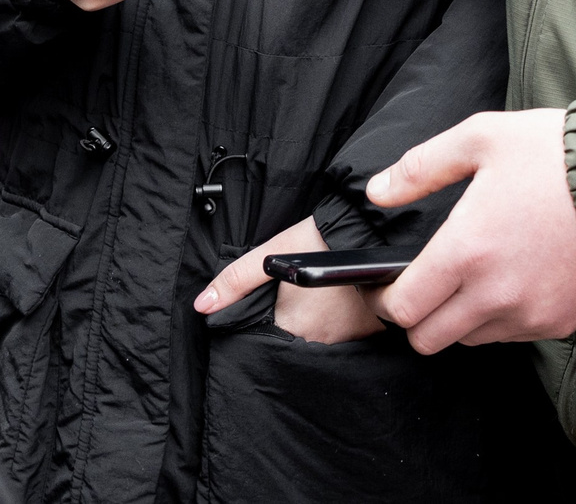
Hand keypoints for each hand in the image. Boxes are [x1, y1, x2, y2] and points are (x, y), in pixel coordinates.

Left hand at [193, 216, 383, 343]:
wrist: (373, 231)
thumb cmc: (318, 240)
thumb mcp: (271, 254)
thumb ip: (235, 281)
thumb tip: (202, 306)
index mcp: (290, 327)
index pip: (266, 342)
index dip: (264, 329)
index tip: (271, 311)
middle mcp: (318, 342)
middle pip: (293, 344)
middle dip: (290, 328)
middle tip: (296, 302)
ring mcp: (346, 341)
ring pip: (319, 343)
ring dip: (314, 329)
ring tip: (317, 302)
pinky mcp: (369, 334)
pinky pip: (345, 339)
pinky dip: (339, 327)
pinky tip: (338, 306)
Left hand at [364, 109, 575, 353]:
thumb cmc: (555, 155)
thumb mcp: (482, 138)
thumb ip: (421, 168)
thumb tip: (377, 192)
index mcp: (466, 250)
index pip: (403, 308)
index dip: (385, 300)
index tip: (388, 287)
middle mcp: (493, 294)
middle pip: (428, 340)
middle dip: (417, 317)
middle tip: (425, 286)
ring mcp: (528, 314)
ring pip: (469, 339)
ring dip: (460, 318)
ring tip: (476, 276)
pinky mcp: (557, 322)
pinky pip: (511, 335)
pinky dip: (502, 316)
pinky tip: (515, 278)